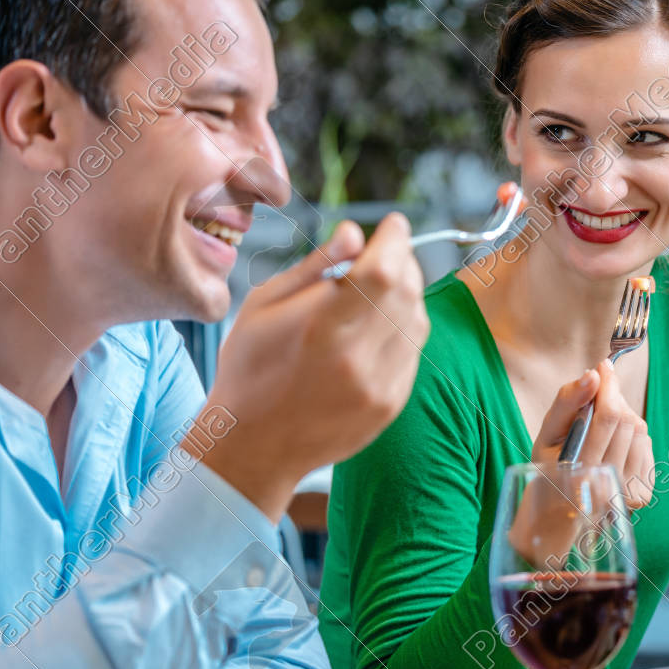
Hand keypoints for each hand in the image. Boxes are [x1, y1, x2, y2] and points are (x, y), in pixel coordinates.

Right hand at [186, 216, 428, 520]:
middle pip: (407, 292)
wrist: (255, 444)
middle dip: (403, 260)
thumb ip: (316, 267)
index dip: (395, 240)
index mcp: (322, 328)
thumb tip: (355, 234)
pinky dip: (404, 329)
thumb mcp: (265, 304)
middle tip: (386, 251)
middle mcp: (358, 358)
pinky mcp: (391, 404)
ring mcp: (380, 386)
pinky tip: (377, 326)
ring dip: (407, 295)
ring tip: (379, 288)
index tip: (394, 225)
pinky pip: (413, 352)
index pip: (383, 270)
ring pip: (418, 321)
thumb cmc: (250, 368)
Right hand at [530, 360, 654, 508]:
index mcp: (579, 473)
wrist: (562, 512)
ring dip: (623, 418)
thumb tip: (593, 375)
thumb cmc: (551, 467)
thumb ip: (567, 402)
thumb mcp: (547, 434)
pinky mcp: (643, 494)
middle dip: (613, 400)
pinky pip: (646, 445)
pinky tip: (614, 446)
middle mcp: (608, 487)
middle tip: (597, 397)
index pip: (607, 418)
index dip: (609, 386)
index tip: (603, 366)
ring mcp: (629, 494)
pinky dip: (631, 437)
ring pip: (639, 431)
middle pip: (626, 422)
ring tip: (601, 429)